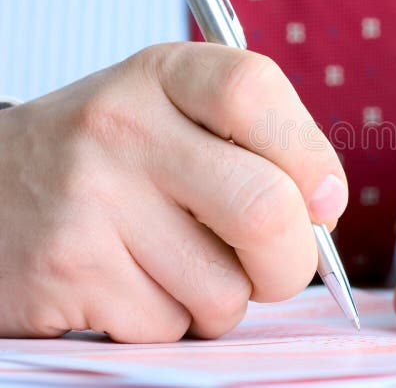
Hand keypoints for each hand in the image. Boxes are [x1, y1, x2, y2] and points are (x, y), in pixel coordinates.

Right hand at [0, 43, 347, 342]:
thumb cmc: (109, 159)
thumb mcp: (173, 117)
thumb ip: (253, 148)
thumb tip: (324, 212)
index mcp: (163, 74)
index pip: (255, 92)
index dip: (311, 157)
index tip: (324, 201)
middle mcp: (123, 124)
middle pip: (265, 208)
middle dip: (292, 262)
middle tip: (274, 266)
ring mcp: (90, 196)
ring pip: (223, 288)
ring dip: (221, 299)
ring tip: (177, 266)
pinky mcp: (67, 268)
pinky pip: (170, 324)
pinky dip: (170, 321)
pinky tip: (132, 285)